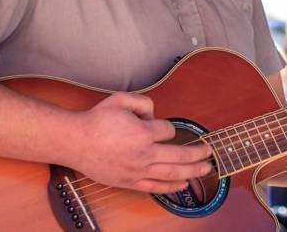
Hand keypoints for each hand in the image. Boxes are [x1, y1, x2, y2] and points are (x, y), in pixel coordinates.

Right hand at [69, 92, 211, 193]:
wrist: (76, 142)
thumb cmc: (97, 120)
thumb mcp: (121, 99)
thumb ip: (143, 102)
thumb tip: (154, 114)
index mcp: (143, 133)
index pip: (168, 130)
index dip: (165, 126)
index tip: (155, 124)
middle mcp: (144, 154)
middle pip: (180, 155)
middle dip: (198, 153)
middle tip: (210, 152)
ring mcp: (138, 170)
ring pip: (172, 173)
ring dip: (192, 171)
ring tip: (206, 169)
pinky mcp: (131, 182)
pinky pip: (157, 186)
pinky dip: (172, 187)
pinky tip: (184, 184)